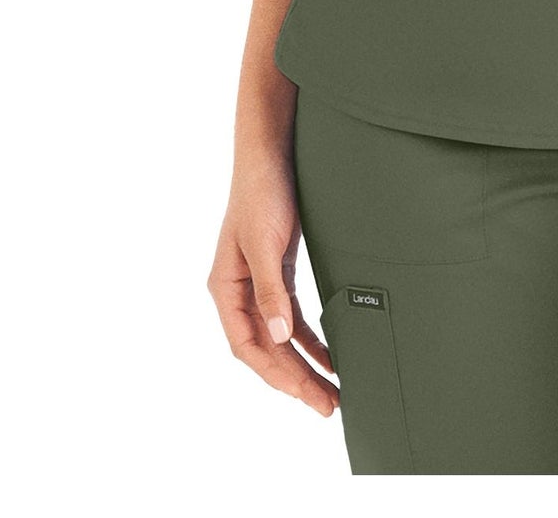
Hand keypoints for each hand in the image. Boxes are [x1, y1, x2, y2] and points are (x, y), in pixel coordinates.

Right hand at [208, 132, 338, 416]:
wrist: (271, 151)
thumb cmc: (262, 192)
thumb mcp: (265, 243)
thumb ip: (270, 292)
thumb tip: (279, 337)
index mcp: (226, 288)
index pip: (248, 346)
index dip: (276, 373)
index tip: (306, 392)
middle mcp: (238, 291)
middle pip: (266, 348)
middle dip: (295, 378)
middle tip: (328, 405)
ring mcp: (258, 282)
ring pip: (280, 337)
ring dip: (304, 364)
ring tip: (331, 391)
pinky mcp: (278, 271)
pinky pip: (292, 317)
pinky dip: (310, 337)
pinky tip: (329, 354)